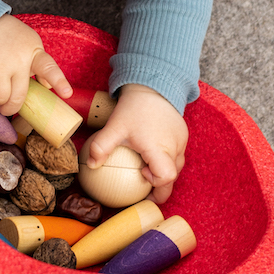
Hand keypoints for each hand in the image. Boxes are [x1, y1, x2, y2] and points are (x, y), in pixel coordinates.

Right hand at [0, 15, 72, 116]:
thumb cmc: (11, 39)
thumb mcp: (31, 47)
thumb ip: (40, 66)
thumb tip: (48, 86)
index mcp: (34, 55)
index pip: (49, 69)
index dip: (59, 82)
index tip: (67, 93)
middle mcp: (18, 61)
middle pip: (16, 99)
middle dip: (9, 108)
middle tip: (5, 108)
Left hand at [83, 84, 186, 204]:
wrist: (152, 84)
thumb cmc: (134, 107)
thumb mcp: (115, 126)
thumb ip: (102, 146)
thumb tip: (90, 165)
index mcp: (160, 148)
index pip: (166, 177)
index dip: (156, 183)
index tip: (141, 175)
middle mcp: (175, 147)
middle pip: (174, 176)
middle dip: (160, 187)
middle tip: (144, 190)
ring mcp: (182, 140)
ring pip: (177, 166)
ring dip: (163, 172)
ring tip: (146, 172)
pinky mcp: (183, 133)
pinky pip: (177, 153)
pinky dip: (166, 159)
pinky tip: (151, 154)